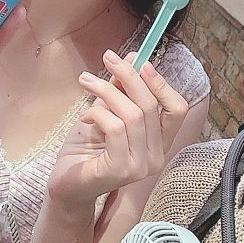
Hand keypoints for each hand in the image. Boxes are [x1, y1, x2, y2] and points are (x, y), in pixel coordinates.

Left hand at [47, 50, 188, 209]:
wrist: (66, 184)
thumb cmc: (86, 149)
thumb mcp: (106, 111)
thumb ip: (121, 89)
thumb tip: (132, 57)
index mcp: (159, 142)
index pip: (177, 109)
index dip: (162, 83)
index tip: (140, 62)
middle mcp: (156, 156)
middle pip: (150, 106)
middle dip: (128, 76)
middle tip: (108, 58)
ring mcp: (141, 166)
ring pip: (131, 114)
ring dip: (106, 91)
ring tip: (86, 82)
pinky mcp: (121, 170)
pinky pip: (115, 128)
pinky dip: (98, 113)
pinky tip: (84, 116)